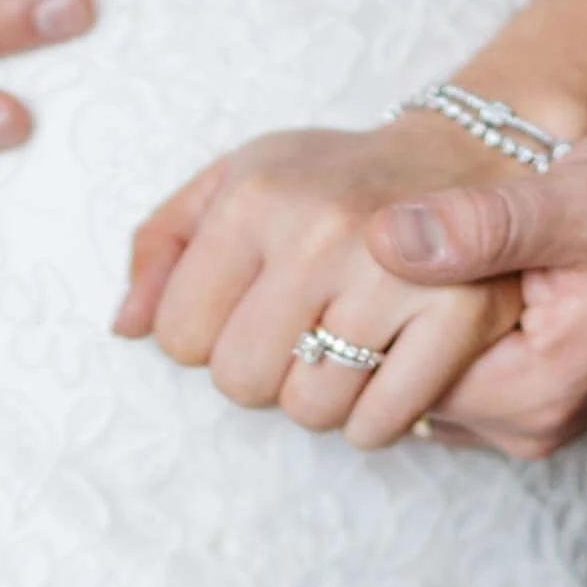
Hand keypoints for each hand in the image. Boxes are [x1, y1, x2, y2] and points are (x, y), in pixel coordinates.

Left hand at [117, 122, 531, 450]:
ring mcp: (395, 274)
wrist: (461, 163)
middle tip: (298, 332)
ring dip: (319, 396)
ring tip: (344, 345)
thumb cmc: (332, 184)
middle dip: (260, 371)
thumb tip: (125, 326)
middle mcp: (321, 230)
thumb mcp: (234, 183)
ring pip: (310, 411)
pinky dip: (372, 421)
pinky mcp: (459, 314)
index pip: (179, 336)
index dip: (205, 338)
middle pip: (240, 381)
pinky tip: (381, 374)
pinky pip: (378, 424)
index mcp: (256, 195)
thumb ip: (162, 247)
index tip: (245, 308)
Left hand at [367, 119, 586, 459]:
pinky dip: (441, 341)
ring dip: (412, 332)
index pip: (397, 375)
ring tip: (422, 258)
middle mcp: (532, 427)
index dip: (371, 310)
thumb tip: (388, 239)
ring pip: (428, 387)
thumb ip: (487, 223)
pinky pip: (458, 383)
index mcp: (536, 393)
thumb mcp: (579, 196)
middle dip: (388, 324)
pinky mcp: (536, 405)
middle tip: (388, 243)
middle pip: (407, 390)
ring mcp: (535, 423)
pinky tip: (449, 284)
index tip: (372, 245)